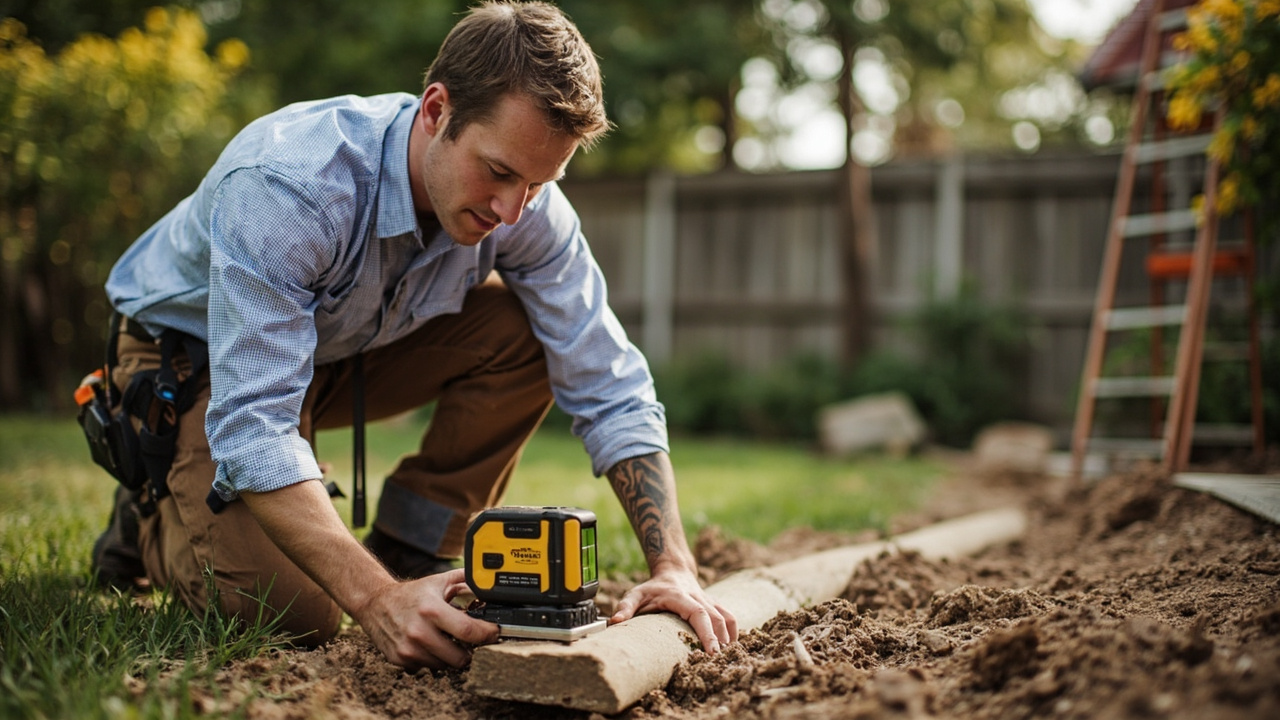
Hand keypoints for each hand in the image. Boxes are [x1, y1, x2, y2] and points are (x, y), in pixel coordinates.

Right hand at [354, 568, 499, 668]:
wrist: (375, 603)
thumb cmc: (410, 594)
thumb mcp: (438, 581)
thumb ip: (464, 580)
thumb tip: (488, 582)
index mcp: (432, 610)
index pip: (468, 631)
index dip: (487, 634)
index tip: (494, 633)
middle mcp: (419, 632)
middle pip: (460, 657)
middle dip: (469, 651)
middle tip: (468, 641)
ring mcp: (409, 649)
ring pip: (445, 665)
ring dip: (449, 656)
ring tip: (445, 640)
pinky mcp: (400, 659)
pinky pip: (427, 668)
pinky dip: (432, 659)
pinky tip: (428, 645)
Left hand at [609, 565, 736, 652]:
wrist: (672, 570)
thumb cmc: (652, 587)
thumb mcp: (635, 594)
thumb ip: (625, 607)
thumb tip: (614, 623)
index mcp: (680, 596)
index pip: (699, 614)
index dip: (707, 632)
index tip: (711, 651)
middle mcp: (698, 597)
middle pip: (716, 618)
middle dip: (720, 640)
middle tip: (719, 663)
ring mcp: (709, 600)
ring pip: (726, 618)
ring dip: (729, 638)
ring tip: (726, 659)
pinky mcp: (715, 605)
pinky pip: (729, 617)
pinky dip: (734, 632)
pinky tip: (731, 648)